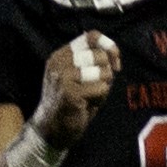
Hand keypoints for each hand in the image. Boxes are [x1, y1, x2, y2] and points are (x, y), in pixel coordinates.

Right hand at [32, 31, 119, 148]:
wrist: (52, 129)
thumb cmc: (72, 102)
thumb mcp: (82, 75)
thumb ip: (95, 61)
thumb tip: (114, 53)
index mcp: (62, 54)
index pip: (91, 36)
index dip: (109, 47)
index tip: (115, 63)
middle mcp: (59, 61)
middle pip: (100, 55)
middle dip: (106, 73)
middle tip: (95, 87)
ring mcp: (63, 76)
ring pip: (103, 72)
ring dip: (103, 87)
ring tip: (89, 97)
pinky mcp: (69, 92)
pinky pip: (102, 88)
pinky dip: (100, 98)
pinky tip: (87, 105)